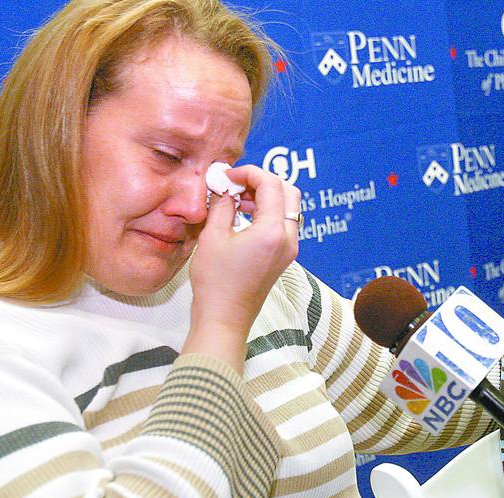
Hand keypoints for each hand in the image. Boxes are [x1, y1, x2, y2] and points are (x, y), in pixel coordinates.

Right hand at [183, 164, 300, 369]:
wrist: (225, 318)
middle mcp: (288, 238)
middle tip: (236, 183)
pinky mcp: (284, 256)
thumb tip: (225, 186)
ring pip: (288, 207)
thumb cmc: (216, 282)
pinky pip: (283, 223)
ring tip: (236, 198)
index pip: (271, 184)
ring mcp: (289, 248)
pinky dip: (267, 212)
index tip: (228, 176)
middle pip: (288, 191)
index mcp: (273, 231)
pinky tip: (243, 214)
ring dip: (266, 195)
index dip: (249, 173)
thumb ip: (223, 204)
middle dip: (262, 181)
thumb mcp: (213, 236)